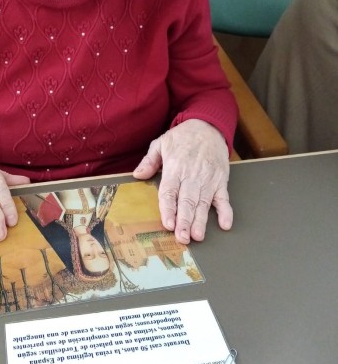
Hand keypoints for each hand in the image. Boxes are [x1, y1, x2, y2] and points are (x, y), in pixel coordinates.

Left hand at [133, 119, 231, 243]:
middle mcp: (192, 176)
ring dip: (201, 221)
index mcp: (175, 168)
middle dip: (185, 221)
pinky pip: (224, 198)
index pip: (170, 192)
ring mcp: (208, 179)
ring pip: (203, 203)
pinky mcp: (221, 181)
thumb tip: (137, 175)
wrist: (208, 126)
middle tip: (182, 238)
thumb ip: (149, 161)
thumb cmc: (183, 137)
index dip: (169, 209)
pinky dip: (226, 211)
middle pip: (187, 201)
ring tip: (198, 236)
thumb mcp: (161, 143)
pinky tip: (225, 224)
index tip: (168, 224)